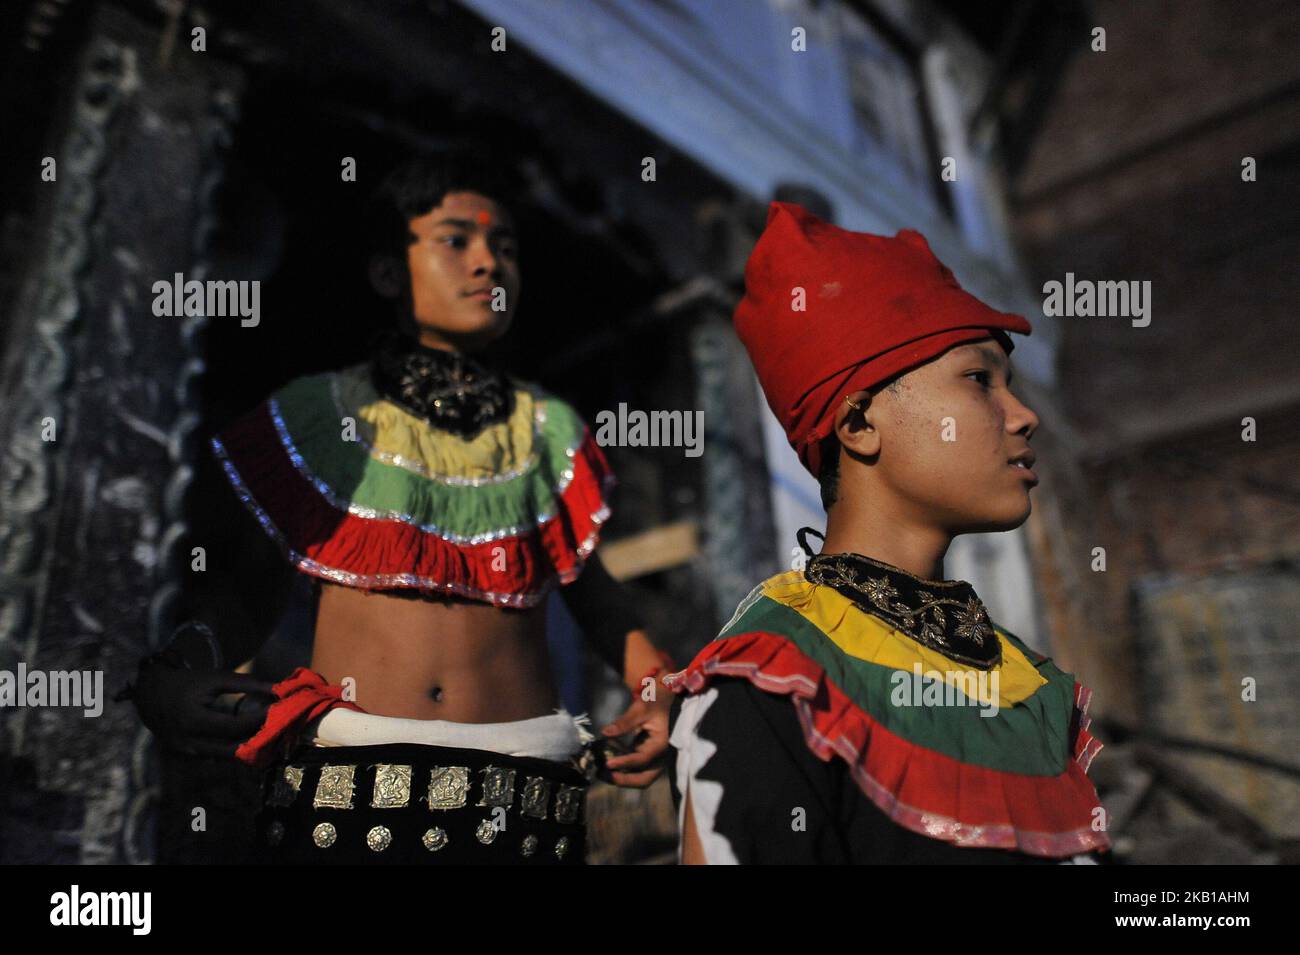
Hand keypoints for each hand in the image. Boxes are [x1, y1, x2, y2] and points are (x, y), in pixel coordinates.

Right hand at [130, 658, 276, 758]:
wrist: (150, 695)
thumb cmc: (187, 683)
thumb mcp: (214, 679)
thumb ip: (245, 683)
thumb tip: (278, 689)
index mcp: (193, 719)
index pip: (235, 726)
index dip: (259, 720)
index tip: (281, 712)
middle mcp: (188, 741)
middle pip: (232, 748)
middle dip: (259, 739)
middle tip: (283, 729)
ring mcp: (186, 752)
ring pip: (226, 756)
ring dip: (249, 748)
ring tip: (273, 736)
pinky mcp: (187, 755)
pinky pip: (216, 756)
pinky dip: (235, 749)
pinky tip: (253, 741)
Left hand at [599, 689, 671, 787]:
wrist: (668, 700)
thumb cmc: (656, 702)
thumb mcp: (641, 709)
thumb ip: (624, 723)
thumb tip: (605, 733)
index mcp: (661, 744)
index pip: (642, 760)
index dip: (624, 763)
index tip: (607, 764)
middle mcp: (662, 756)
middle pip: (645, 779)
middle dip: (624, 780)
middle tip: (605, 775)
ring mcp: (657, 759)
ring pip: (642, 777)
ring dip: (624, 778)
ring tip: (604, 773)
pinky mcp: (651, 757)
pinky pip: (639, 770)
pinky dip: (625, 770)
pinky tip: (611, 763)